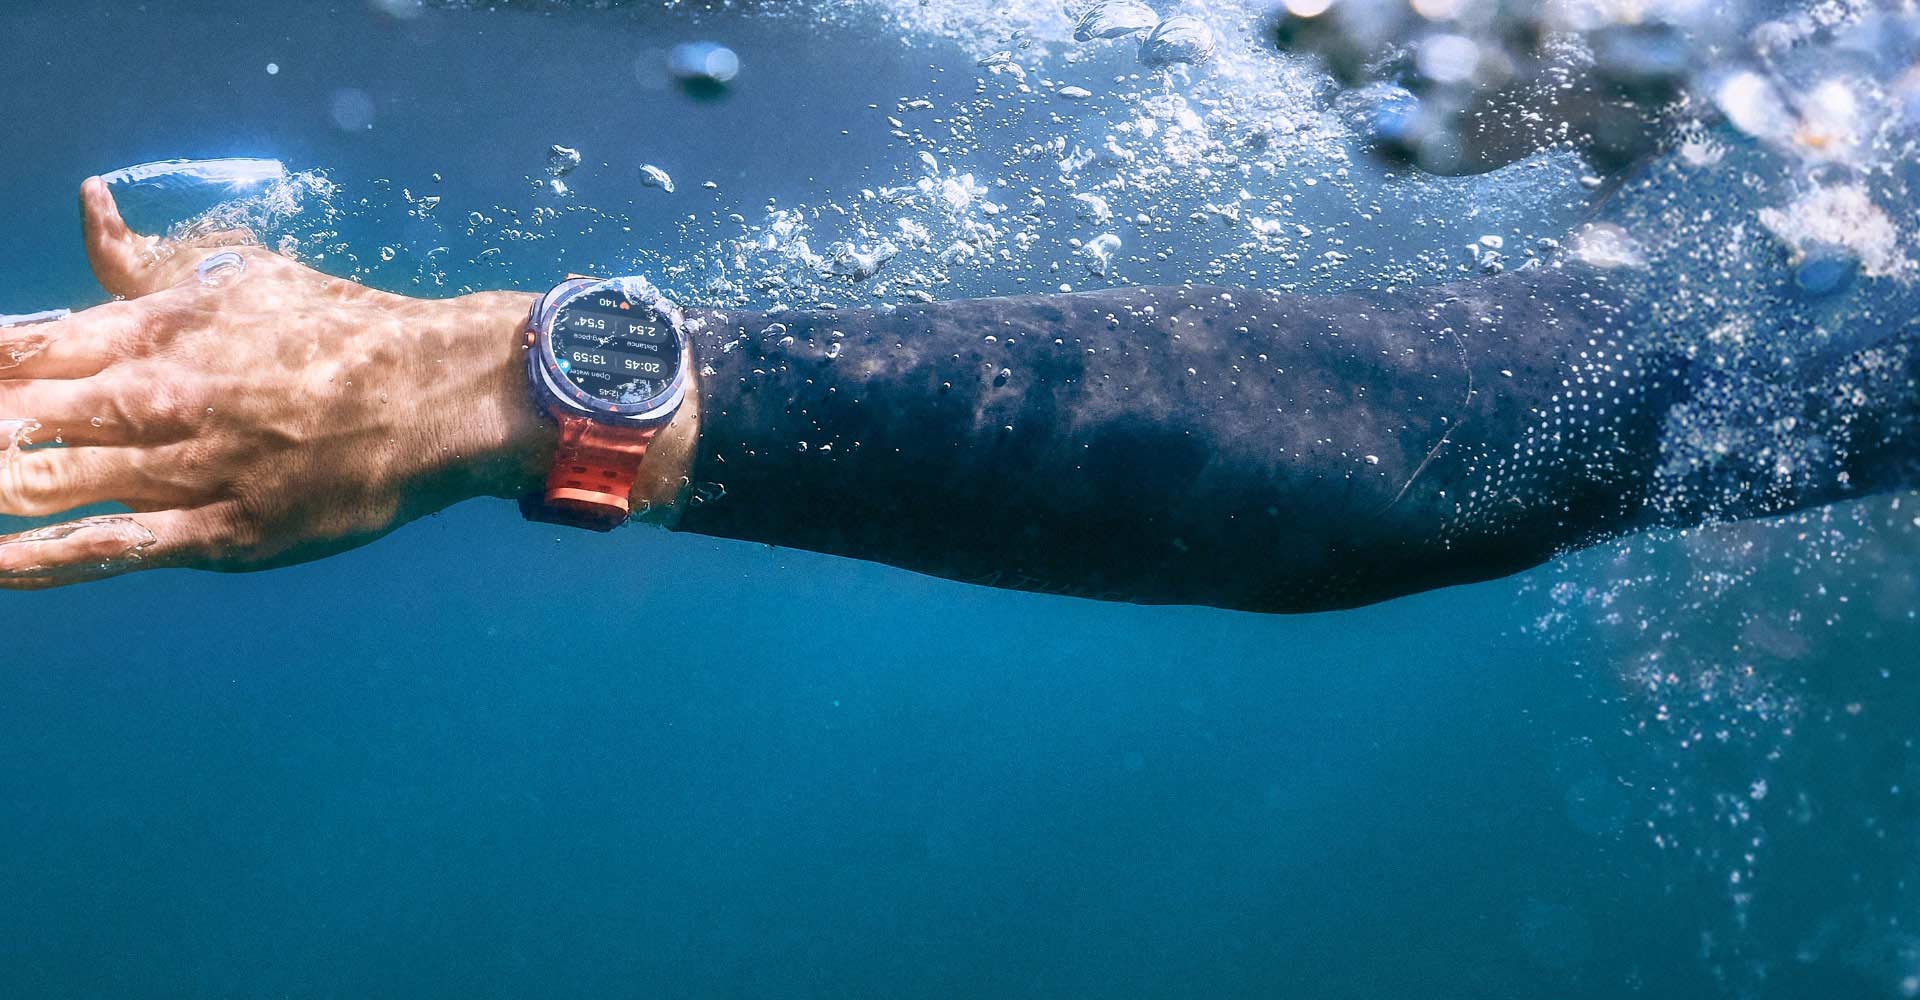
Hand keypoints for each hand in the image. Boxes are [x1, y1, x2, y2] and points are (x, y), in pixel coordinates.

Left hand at [0, 179, 549, 587]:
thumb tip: (87, 201)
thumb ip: (144, 264)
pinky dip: (42, 561)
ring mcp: (192, 469)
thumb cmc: (335, 330)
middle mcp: (164, 397)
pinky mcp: (225, 533)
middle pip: (23, 420)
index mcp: (160, 331)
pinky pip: (116, 548)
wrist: (433, 395)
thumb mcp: (238, 276)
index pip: (28, 348)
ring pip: (56, 484)